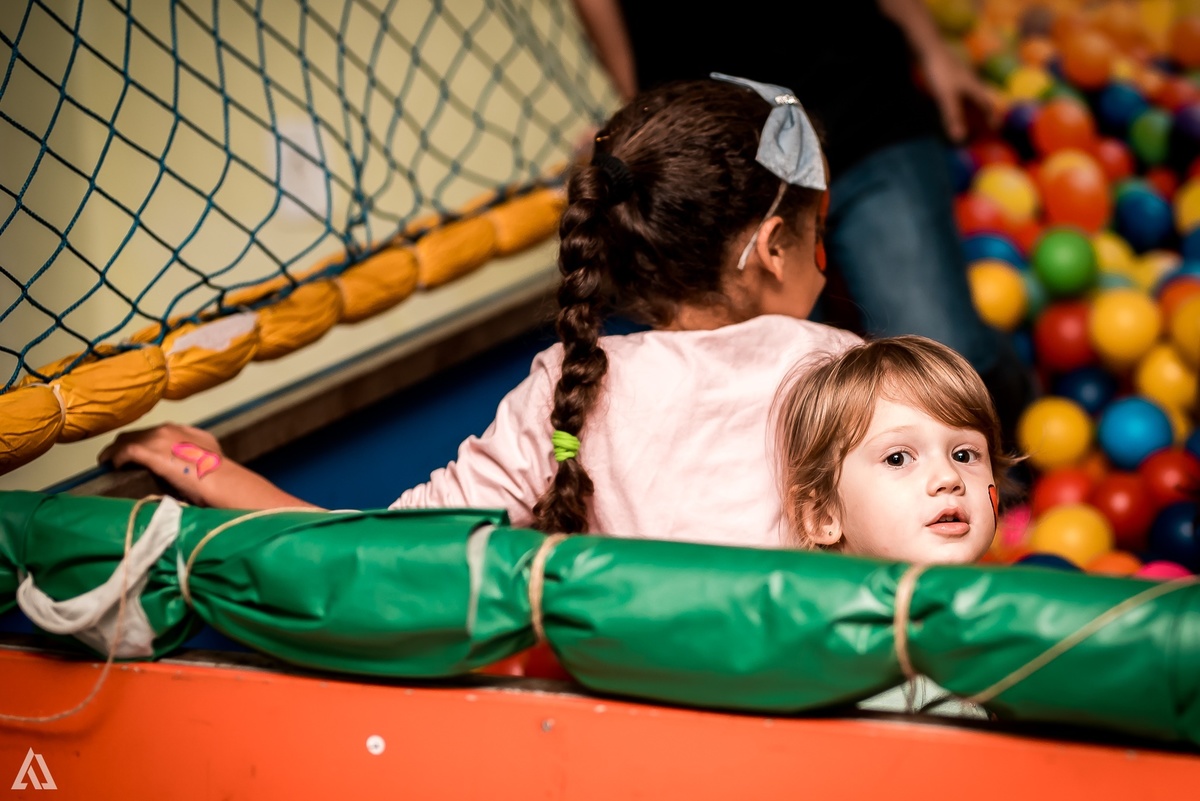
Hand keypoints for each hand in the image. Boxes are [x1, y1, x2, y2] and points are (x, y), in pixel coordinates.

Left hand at [99, 423, 226, 504]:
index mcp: (187, 431)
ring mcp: (159, 439)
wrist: (221, 479)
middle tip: (118, 458)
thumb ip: (194, 457)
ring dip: (117, 451)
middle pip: (139, 433)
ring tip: (109, 462)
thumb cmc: (219, 476)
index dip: (146, 442)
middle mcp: (171, 430)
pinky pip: (125, 452)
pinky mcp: (149, 452)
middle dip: (127, 445)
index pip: (157, 432)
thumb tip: (185, 469)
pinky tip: (113, 466)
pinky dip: (116, 458)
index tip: (140, 452)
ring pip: (127, 440)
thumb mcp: (209, 459)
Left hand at [919, 47, 999, 142]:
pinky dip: (958, 100)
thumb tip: (959, 139)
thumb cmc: (939, 70)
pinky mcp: (948, 72)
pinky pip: (957, 89)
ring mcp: (959, 76)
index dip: (993, 116)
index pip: (989, 103)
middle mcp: (969, 81)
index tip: (995, 128)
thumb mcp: (945, 96)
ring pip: (969, 94)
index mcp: (974, 86)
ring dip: (970, 107)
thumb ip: (952, 117)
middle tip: (983, 126)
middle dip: (983, 113)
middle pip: (981, 99)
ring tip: (967, 118)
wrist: (928, 46)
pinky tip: (950, 102)